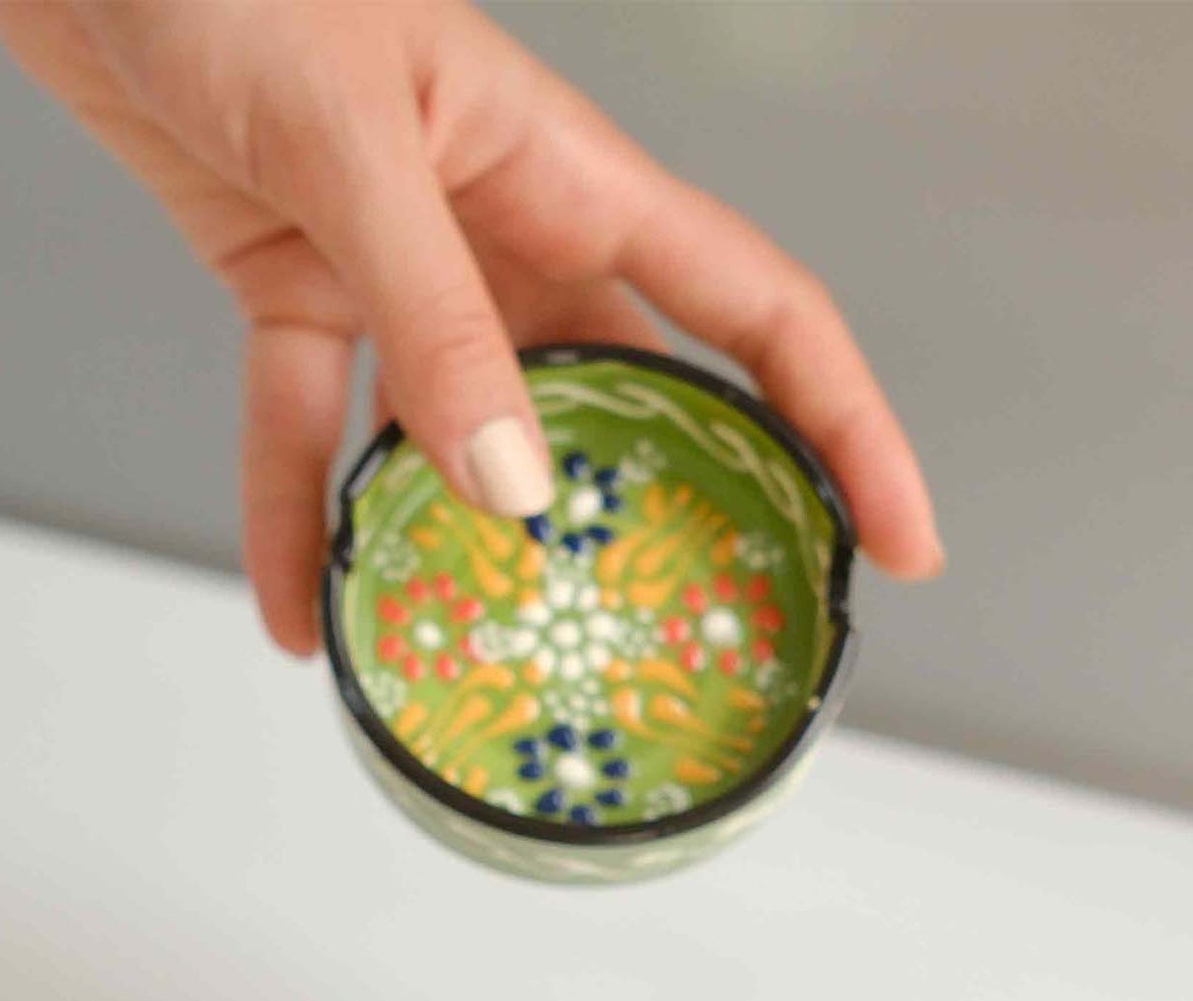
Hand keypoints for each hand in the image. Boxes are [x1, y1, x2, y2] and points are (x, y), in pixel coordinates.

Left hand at [0, 0, 941, 654]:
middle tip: (685, 645)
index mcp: (570, 176)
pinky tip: (295, 618)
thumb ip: (434, 318)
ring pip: (463, 438)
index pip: (758, 314)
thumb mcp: (350, 142)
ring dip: (466, 549)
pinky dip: (298, 517)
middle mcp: (504, 232)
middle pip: (627, 400)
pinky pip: (308, 427)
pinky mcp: (294, 282)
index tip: (898, 543)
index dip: (847, 428)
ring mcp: (401, 268)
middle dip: (663, 521)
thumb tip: (515, 492)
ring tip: (482, 666)